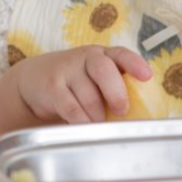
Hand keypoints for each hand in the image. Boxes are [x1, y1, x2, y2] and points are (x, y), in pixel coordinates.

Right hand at [13, 46, 151, 124]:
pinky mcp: (53, 87)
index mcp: (103, 55)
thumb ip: (114, 88)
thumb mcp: (94, 78)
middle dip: (116, 93)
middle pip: (104, 70)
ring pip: (89, 95)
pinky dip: (82, 121)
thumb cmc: (76, 82)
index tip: (147, 76)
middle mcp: (86, 58)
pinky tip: (85, 127)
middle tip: (121, 111)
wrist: (34, 79)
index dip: (135, 64)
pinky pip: (71, 108)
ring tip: (100, 124)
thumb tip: (141, 114)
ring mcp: (67, 71)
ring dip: (98, 115)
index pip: (121, 54)